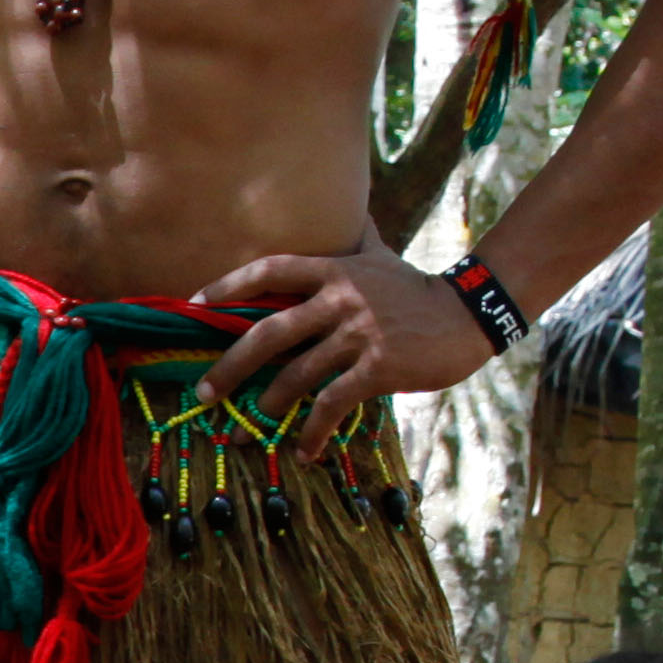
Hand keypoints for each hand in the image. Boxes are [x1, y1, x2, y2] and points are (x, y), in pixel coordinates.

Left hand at [192, 244, 495, 436]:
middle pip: (269, 332)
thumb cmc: (416, 289)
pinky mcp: (377, 367)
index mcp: (334, 270)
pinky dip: (313, 432)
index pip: (270, 270)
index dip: (229, 286)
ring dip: (267, 407)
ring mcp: (358, 333)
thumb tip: (352, 210)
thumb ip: (358, 238)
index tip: (195, 305)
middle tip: (204, 393)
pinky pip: (332, 405)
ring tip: (248, 429)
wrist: (468, 315)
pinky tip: (303, 452)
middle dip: (230, 366)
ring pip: (296, 375)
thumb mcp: (381, 256)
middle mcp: (340, 299)